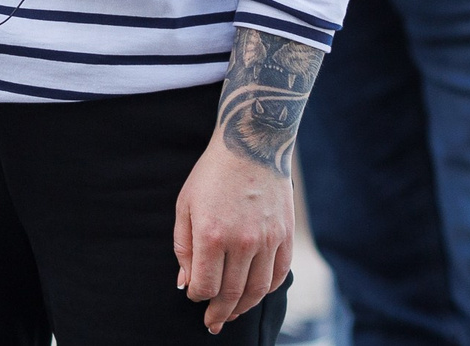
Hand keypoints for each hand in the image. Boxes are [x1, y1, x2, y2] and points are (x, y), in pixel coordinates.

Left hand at [174, 140, 292, 332]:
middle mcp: (242, 242)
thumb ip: (184, 248)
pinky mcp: (285, 235)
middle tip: (212, 323)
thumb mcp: (185, 205)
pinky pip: (279, 274)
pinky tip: (255, 294)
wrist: (251, 144)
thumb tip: (186, 284)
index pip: (205, 285)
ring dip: (243, 307)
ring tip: (232, 314)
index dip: (197, 296)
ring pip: (257, 290)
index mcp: (212, 235)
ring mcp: (267, 240)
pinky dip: (268, 290)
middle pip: (231, 293)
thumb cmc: (211, 174)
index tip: (194, 295)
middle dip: (219, 312)